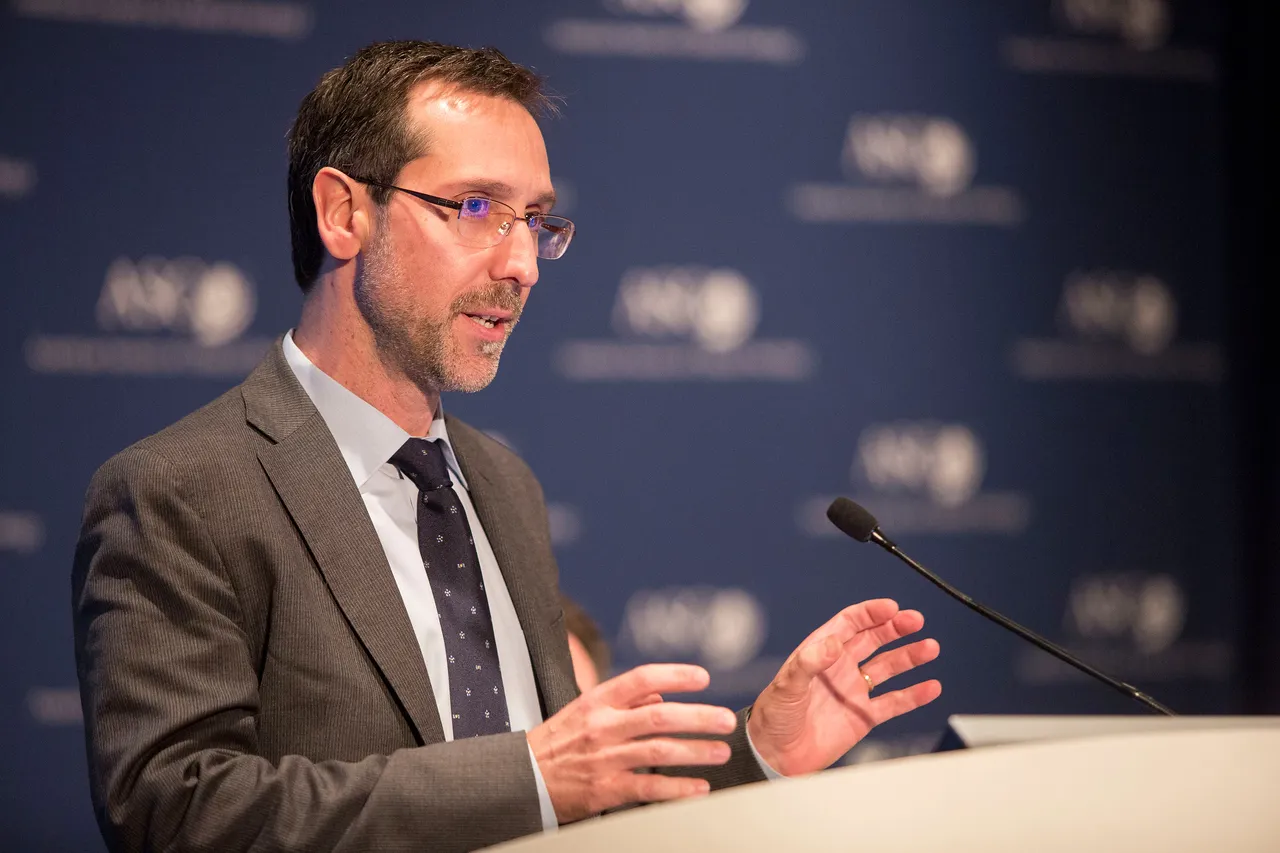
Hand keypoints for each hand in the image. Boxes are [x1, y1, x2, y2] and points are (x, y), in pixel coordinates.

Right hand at [527, 663, 737, 822]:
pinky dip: (677, 788)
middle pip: (659, 715)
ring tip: (721, 752)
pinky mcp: (605, 789)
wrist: (521, 779)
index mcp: (597, 701)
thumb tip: (659, 695)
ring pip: (658, 750)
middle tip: (726, 720)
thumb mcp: (583, 710)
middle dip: (698, 717)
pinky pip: (648, 787)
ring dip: (695, 751)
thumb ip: (622, 701)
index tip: (703, 678)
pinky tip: (698, 788)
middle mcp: (602, 726)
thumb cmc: (556, 743)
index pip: (641, 678)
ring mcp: (604, 759)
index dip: (675, 675)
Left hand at [746, 599, 940, 776]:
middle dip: (895, 628)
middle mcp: (839, 667)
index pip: (849, 624)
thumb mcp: (786, 686)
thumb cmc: (773, 717)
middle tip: (915, 620)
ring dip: (909, 657)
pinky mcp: (863, 716)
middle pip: (873, 639)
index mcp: (819, 652)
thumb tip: (831, 643)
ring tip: (930, 648)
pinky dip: (913, 695)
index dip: (870, 613)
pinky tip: (931, 687)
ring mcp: (853, 691)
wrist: (776, 756)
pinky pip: (893, 702)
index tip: (891, 608)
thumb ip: (808, 663)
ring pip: (888, 667)